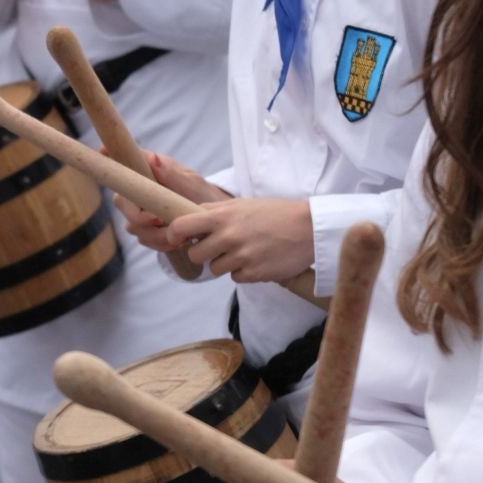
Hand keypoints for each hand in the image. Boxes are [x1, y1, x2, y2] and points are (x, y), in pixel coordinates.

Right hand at [110, 151, 231, 249]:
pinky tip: (177, 242)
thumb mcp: (192, 183)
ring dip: (156, 234)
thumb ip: (172, 173)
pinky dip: (161, 244)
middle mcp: (139, 190)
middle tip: (161, 221)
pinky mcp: (146, 230)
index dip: (108, 159)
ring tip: (179, 235)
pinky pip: (144, 240)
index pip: (122, 164)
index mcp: (148, 172)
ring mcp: (140, 211)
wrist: (215, 222)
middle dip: (141, 217)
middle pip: (121, 202)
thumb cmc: (204, 196)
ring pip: (133, 225)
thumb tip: (154, 158)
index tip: (105, 153)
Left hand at [167, 196, 313, 282]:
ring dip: (226, 263)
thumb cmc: (274, 213)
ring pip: (215, 269)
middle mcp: (228, 236)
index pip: (181, 227)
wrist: (308, 228)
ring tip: (245, 250)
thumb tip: (188, 216)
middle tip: (220, 247)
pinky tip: (258, 259)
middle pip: (196, 255)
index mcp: (222, 216)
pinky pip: (235, 278)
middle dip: (204, 253)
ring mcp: (241, 256)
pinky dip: (244, 271)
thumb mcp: (242, 204)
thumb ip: (215, 212)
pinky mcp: (254, 273)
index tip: (177, 238)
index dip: (174, 235)